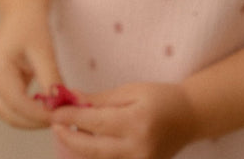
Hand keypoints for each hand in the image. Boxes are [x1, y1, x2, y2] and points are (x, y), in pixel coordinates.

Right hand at [0, 8, 62, 128]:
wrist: (21, 14)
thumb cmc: (32, 27)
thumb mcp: (45, 51)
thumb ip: (51, 79)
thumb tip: (61, 106)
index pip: (17, 103)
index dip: (39, 114)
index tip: (61, 116)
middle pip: (10, 115)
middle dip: (35, 121)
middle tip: (60, 118)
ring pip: (9, 115)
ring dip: (31, 119)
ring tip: (54, 113)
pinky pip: (10, 107)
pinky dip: (27, 111)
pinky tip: (44, 106)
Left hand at [51, 81, 197, 158]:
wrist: (189, 117)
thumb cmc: (161, 97)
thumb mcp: (131, 90)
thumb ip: (100, 100)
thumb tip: (70, 99)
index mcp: (136, 122)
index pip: (94, 123)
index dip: (70, 117)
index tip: (54, 112)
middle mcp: (137, 148)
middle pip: (91, 149)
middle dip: (68, 137)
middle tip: (55, 125)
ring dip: (79, 148)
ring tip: (69, 131)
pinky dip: (96, 155)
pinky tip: (87, 143)